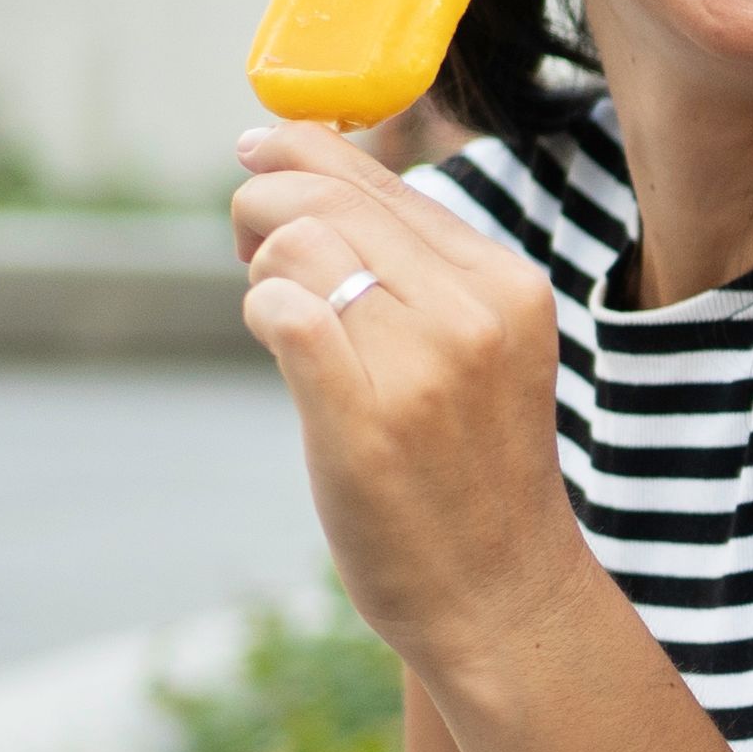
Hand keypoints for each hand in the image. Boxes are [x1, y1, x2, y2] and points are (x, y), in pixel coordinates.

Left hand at [229, 122, 575, 666]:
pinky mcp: (366, 419)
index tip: (258, 158)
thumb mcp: (479, 350)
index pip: (382, 179)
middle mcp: (474, 313)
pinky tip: (275, 339)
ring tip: (273, 311)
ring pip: (299, 244)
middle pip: (328, 199)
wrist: (499, 597)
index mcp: (506, 284)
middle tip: (245, 246)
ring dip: (261, 268)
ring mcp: (424, 367)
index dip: (302, 154)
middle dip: (261, 204)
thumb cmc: (469, 474)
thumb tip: (311, 177)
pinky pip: (283, 311)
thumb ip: (419, 271)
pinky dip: (261, 311)